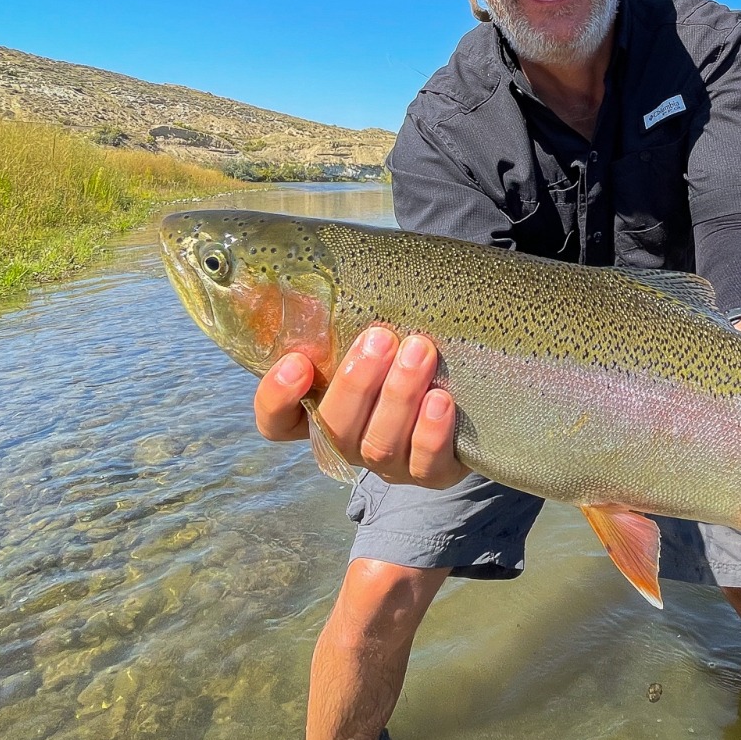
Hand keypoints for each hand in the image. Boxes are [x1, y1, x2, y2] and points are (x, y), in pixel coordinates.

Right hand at [254, 326, 467, 487]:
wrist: (463, 391)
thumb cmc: (402, 352)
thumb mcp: (372, 337)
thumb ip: (349, 318)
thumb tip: (340, 267)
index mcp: (320, 412)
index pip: (277, 421)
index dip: (277, 398)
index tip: (297, 361)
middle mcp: (348, 442)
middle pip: (334, 428)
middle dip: (356, 382)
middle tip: (379, 338)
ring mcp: (389, 463)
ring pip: (380, 443)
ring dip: (398, 396)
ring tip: (419, 351)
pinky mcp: (432, 473)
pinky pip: (426, 464)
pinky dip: (431, 432)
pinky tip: (440, 400)